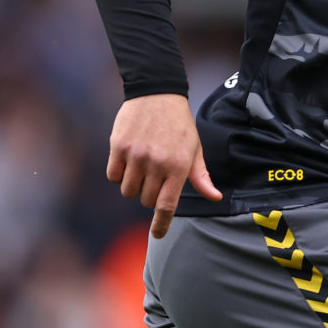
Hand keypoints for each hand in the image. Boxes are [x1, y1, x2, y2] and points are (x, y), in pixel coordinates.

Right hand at [106, 93, 222, 237]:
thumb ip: (201, 176)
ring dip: (133, 185)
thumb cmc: (179, 124)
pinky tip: (128, 159)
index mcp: (179, 166)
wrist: (156, 92)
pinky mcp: (118, 147)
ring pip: (128, 191)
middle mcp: (157, 163)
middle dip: (149, 194)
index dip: (161, 223)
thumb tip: (215, 197)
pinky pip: (113, 176)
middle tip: (154, 175)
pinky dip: (118, 173)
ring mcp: (136, 156)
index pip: (167, 205)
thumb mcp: (194, 148)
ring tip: (142, 165)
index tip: (158, 235)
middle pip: (145, 200)